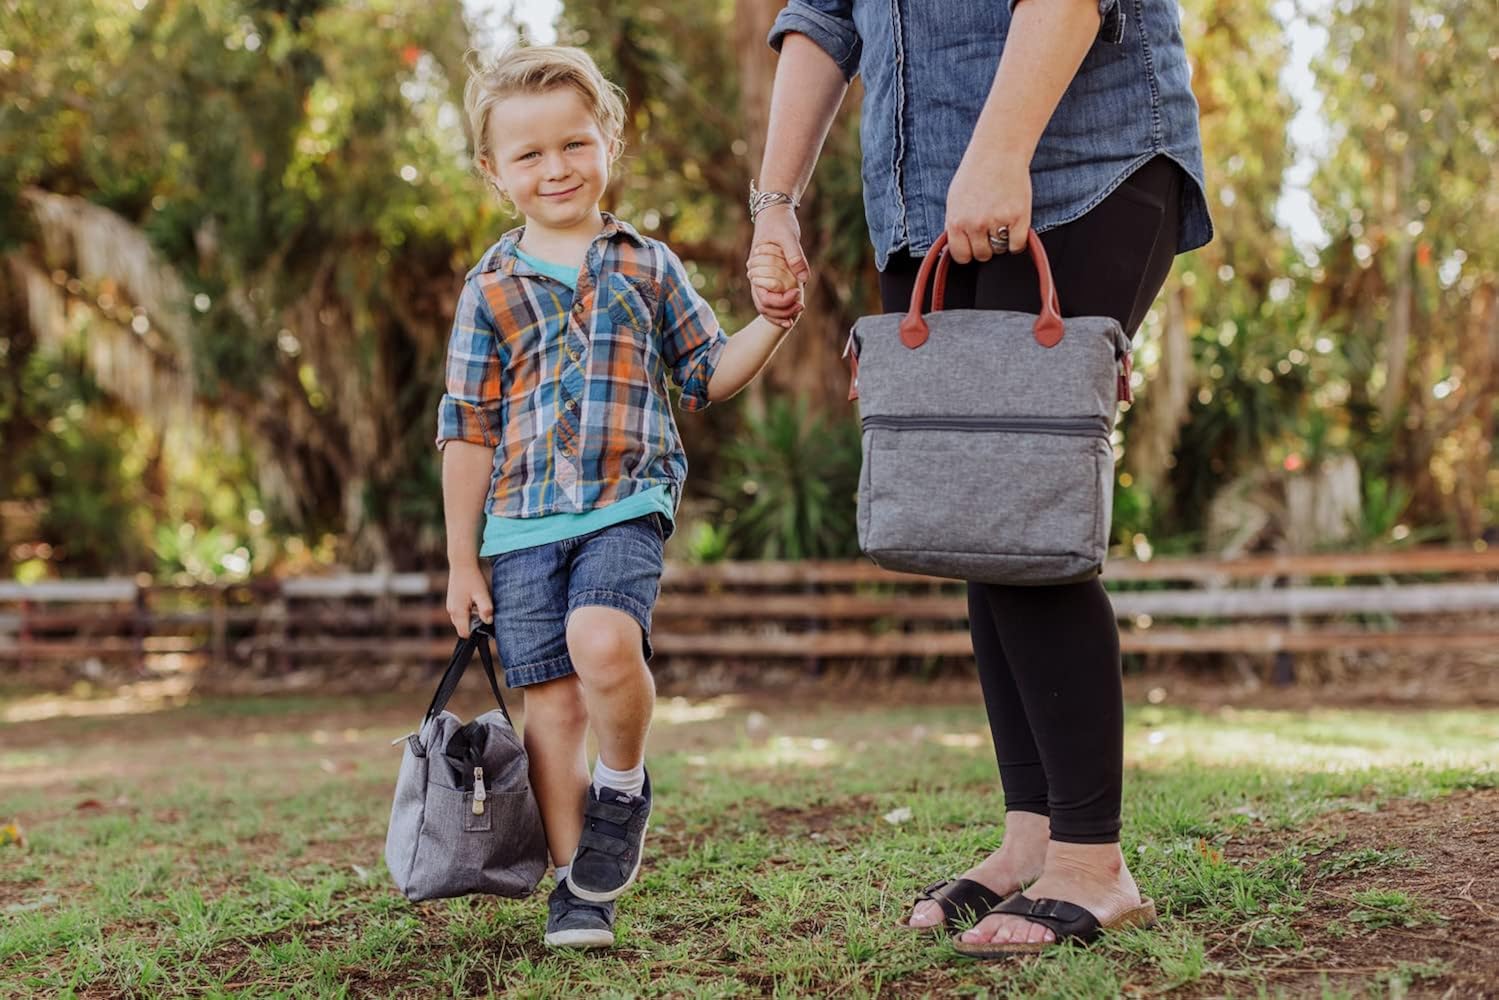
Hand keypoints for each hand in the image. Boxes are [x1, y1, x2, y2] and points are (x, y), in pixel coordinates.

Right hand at [445, 562, 491, 637]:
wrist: (462, 564)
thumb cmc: (473, 579)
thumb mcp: (482, 593)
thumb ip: (486, 608)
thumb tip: (489, 621)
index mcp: (458, 612)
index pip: (464, 633)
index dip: (475, 633)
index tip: (485, 625)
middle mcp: (451, 611)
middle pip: (463, 628)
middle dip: (474, 626)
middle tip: (484, 614)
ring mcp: (450, 607)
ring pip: (461, 621)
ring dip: (471, 619)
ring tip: (480, 606)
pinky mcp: (452, 603)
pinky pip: (460, 614)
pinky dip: (468, 613)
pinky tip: (475, 602)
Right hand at [748, 203, 808, 327]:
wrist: (774, 214)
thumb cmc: (780, 223)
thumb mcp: (789, 237)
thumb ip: (796, 257)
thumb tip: (804, 279)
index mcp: (757, 269)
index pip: (764, 298)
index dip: (781, 302)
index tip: (798, 293)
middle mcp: (756, 277)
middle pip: (764, 306)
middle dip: (782, 313)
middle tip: (801, 307)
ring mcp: (762, 279)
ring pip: (766, 306)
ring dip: (781, 314)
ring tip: (797, 314)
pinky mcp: (769, 278)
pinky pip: (772, 299)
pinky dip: (781, 307)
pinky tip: (794, 309)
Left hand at [944, 152, 1031, 264]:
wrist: (998, 152)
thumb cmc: (975, 173)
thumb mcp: (954, 199)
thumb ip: (954, 224)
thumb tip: (954, 247)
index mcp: (956, 221)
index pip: (961, 256)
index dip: (968, 253)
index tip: (973, 246)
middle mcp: (975, 225)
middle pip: (982, 255)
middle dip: (986, 245)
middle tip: (990, 227)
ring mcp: (997, 222)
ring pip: (999, 251)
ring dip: (1001, 242)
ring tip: (1001, 222)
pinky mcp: (1018, 218)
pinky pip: (1017, 246)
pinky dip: (1017, 241)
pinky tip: (1014, 227)